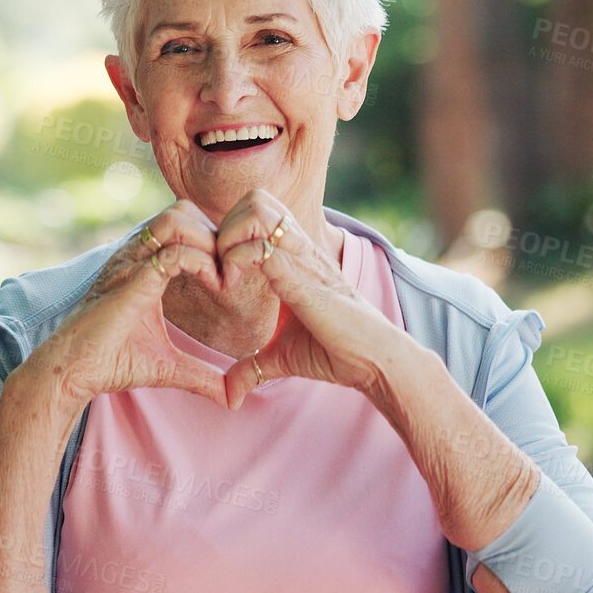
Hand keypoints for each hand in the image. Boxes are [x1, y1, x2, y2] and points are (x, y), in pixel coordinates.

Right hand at [21, 200, 229, 407]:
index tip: (231, 279)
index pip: (185, 224)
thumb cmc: (111, 363)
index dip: (214, 242)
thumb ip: (202, 376)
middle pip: (184, 210)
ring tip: (222, 278)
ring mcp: (131, 262)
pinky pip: (174, 253)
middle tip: (230, 274)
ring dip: (209, 242)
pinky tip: (215, 286)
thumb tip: (233, 399)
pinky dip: (203, 263)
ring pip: (178, 218)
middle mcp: (136, 255)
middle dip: (215, 235)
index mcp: (143, 264)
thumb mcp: (168, 366)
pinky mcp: (132, 280)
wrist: (72, 371)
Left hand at [212, 190, 404, 408]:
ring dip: (229, 237)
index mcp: (295, 256)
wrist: (373, 360)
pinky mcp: (301, 277)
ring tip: (226, 274)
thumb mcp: (282, 358)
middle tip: (219, 267)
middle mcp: (299, 248)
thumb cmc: (336, 353)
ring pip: (256, 209)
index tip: (221, 272)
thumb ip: (252, 368)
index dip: (230, 232)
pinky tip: (232, 288)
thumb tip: (229, 394)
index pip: (257, 210)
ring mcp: (301, 258)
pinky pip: (260, 247)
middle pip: (255, 197)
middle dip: (225, 226)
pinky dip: (235, 261)